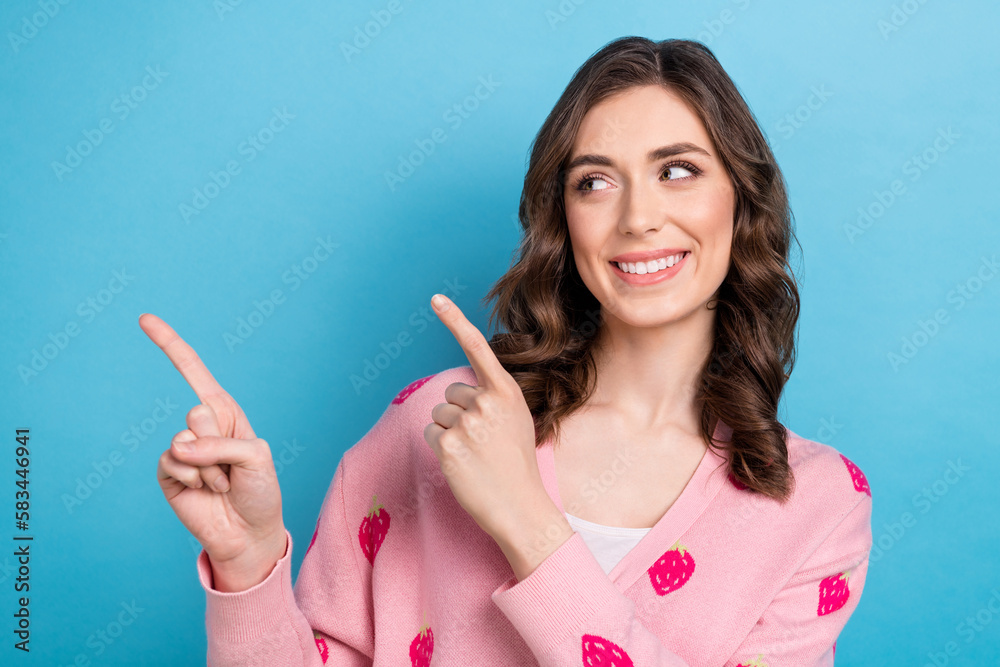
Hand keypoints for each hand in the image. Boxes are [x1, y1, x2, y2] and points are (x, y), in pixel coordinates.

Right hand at [139, 313, 285, 589]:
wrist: (248, 531)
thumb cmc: (260, 489)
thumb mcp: (257, 456)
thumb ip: (221, 444)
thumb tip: (179, 447)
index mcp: (224, 410)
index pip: (193, 371)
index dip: (169, 344)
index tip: (144, 319)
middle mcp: (201, 425)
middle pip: (197, 412)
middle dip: (219, 443)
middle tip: (232, 466)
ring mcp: (182, 448)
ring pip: (184, 441)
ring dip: (210, 467)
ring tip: (222, 483)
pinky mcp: (168, 472)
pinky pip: (173, 462)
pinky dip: (195, 478)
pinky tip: (205, 490)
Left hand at [423, 294, 552, 546]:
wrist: (520, 505)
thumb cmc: (517, 463)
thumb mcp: (516, 420)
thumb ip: (491, 399)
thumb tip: (459, 395)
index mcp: (506, 391)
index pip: (476, 347)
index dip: (455, 320)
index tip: (435, 299)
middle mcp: (486, 401)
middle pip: (451, 395)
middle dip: (460, 415)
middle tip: (483, 442)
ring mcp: (466, 423)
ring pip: (439, 415)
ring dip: (450, 434)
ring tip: (475, 454)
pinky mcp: (447, 444)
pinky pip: (431, 434)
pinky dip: (441, 449)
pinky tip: (462, 463)